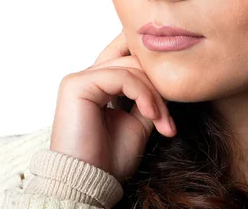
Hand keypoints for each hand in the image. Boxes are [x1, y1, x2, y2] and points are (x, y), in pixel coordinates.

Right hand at [49, 30, 175, 183]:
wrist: (88, 183)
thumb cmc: (108, 161)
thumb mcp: (138, 124)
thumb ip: (148, 100)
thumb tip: (168, 83)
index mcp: (97, 86)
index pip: (133, 67)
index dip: (157, 86)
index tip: (169, 120)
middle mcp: (86, 78)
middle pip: (133, 63)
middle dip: (158, 90)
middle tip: (168, 122)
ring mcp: (80, 79)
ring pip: (130, 69)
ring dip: (154, 96)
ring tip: (162, 123)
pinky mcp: (78, 84)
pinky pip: (121, 77)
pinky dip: (142, 94)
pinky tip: (151, 114)